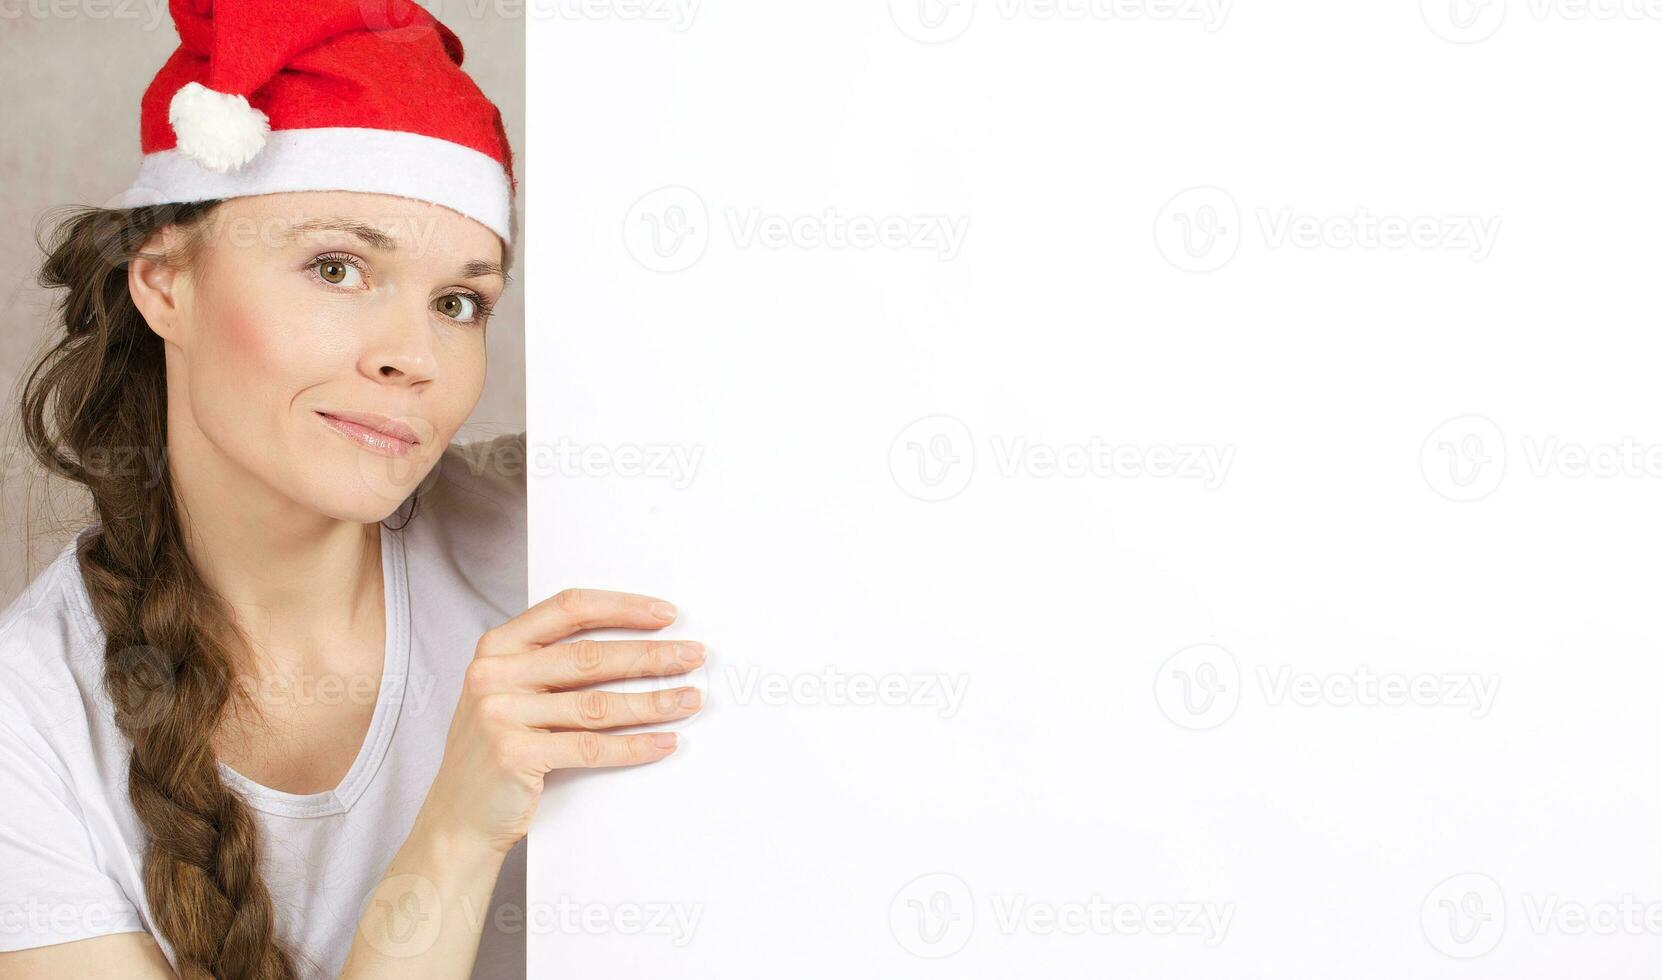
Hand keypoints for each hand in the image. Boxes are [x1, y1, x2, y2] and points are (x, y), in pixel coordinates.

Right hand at [414, 588, 703, 856]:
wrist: (457, 820)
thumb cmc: (497, 751)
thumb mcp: (511, 693)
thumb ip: (552, 665)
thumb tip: (637, 646)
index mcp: (497, 647)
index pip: (569, 609)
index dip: (622, 608)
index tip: (666, 614)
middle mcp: (493, 674)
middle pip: (589, 656)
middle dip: (651, 656)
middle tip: (693, 655)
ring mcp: (499, 714)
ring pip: (596, 703)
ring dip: (653, 701)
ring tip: (690, 699)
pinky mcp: (514, 754)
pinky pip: (590, 747)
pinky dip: (634, 746)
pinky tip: (664, 742)